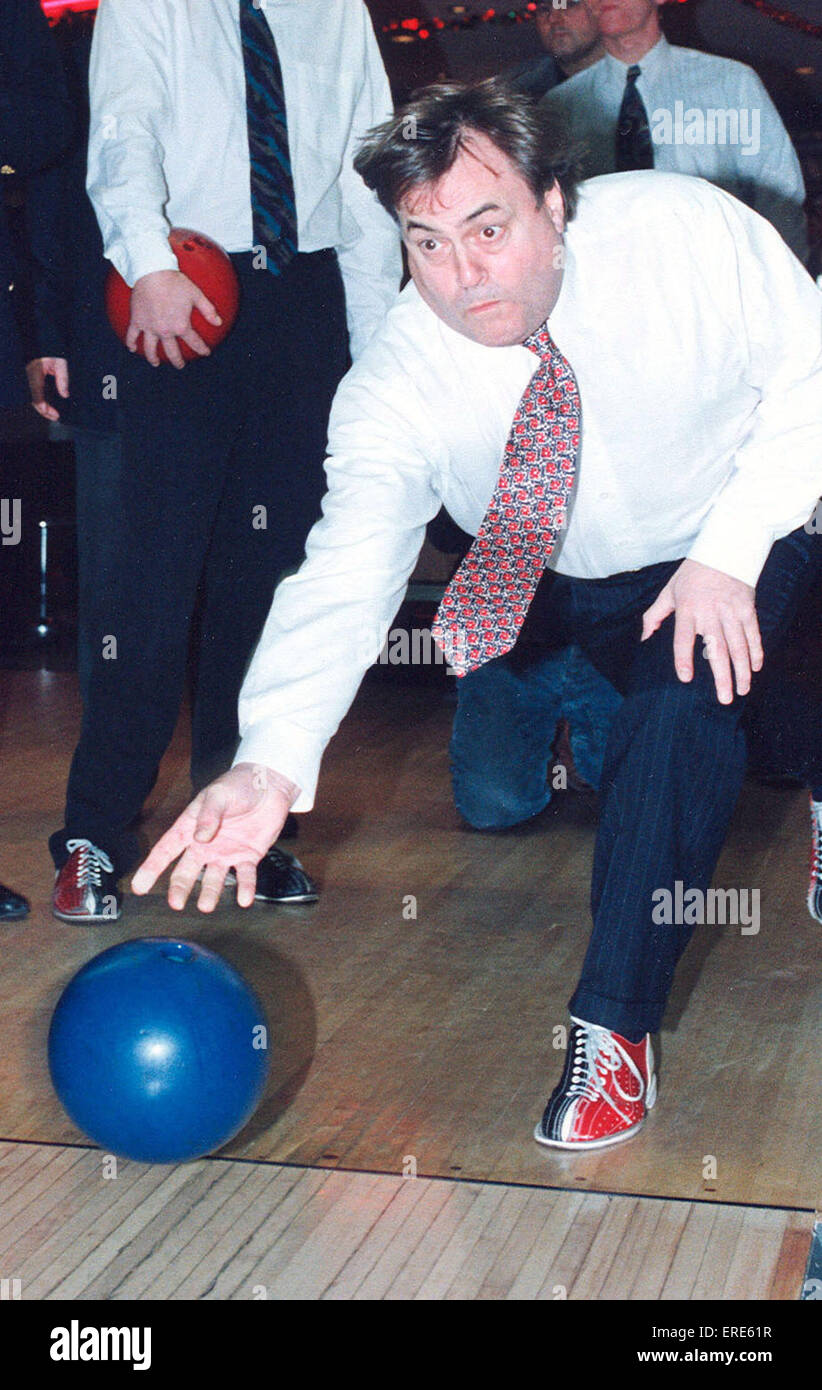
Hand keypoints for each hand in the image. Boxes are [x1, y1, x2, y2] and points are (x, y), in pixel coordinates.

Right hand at [26, 357, 68, 420]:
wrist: (42, 342)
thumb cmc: (52, 351)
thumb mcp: (60, 363)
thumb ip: (63, 379)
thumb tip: (65, 395)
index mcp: (34, 375)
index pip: (37, 398)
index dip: (45, 409)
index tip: (56, 415)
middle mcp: (29, 379)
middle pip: (34, 401)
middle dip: (45, 411)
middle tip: (56, 417)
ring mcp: (29, 379)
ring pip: (33, 398)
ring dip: (42, 408)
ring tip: (54, 414)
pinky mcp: (31, 379)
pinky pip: (34, 393)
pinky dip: (41, 401)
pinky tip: (48, 406)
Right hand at [127, 269, 220, 368]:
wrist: (152, 272)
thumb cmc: (175, 282)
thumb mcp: (196, 294)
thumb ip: (208, 310)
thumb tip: (219, 322)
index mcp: (181, 326)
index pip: (194, 342)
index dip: (201, 349)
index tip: (206, 352)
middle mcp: (165, 331)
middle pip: (172, 352)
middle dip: (177, 361)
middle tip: (180, 365)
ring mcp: (150, 327)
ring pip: (151, 348)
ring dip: (153, 358)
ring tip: (156, 363)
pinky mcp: (137, 321)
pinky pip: (132, 335)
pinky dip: (131, 343)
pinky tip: (132, 348)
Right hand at [131, 763, 297, 911]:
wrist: (269, 784)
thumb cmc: (237, 785)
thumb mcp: (219, 795)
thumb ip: (208, 815)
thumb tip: (199, 838)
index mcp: (190, 827)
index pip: (166, 850)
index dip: (151, 868)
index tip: (139, 887)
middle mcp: (205, 845)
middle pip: (187, 870)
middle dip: (180, 887)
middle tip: (176, 904)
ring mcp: (226, 852)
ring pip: (214, 878)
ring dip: (209, 893)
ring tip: (206, 906)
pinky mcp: (248, 856)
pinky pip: (245, 876)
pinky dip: (245, 888)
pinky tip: (244, 900)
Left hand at [642, 558, 762, 705]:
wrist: (724, 549)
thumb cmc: (692, 573)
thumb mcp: (669, 591)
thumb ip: (654, 615)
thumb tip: (643, 638)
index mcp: (688, 610)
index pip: (684, 639)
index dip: (684, 659)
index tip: (686, 679)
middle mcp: (710, 612)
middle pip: (717, 649)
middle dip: (722, 677)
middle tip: (724, 700)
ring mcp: (731, 611)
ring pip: (739, 646)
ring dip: (743, 670)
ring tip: (742, 690)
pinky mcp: (747, 607)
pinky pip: (753, 634)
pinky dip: (756, 651)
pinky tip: (756, 668)